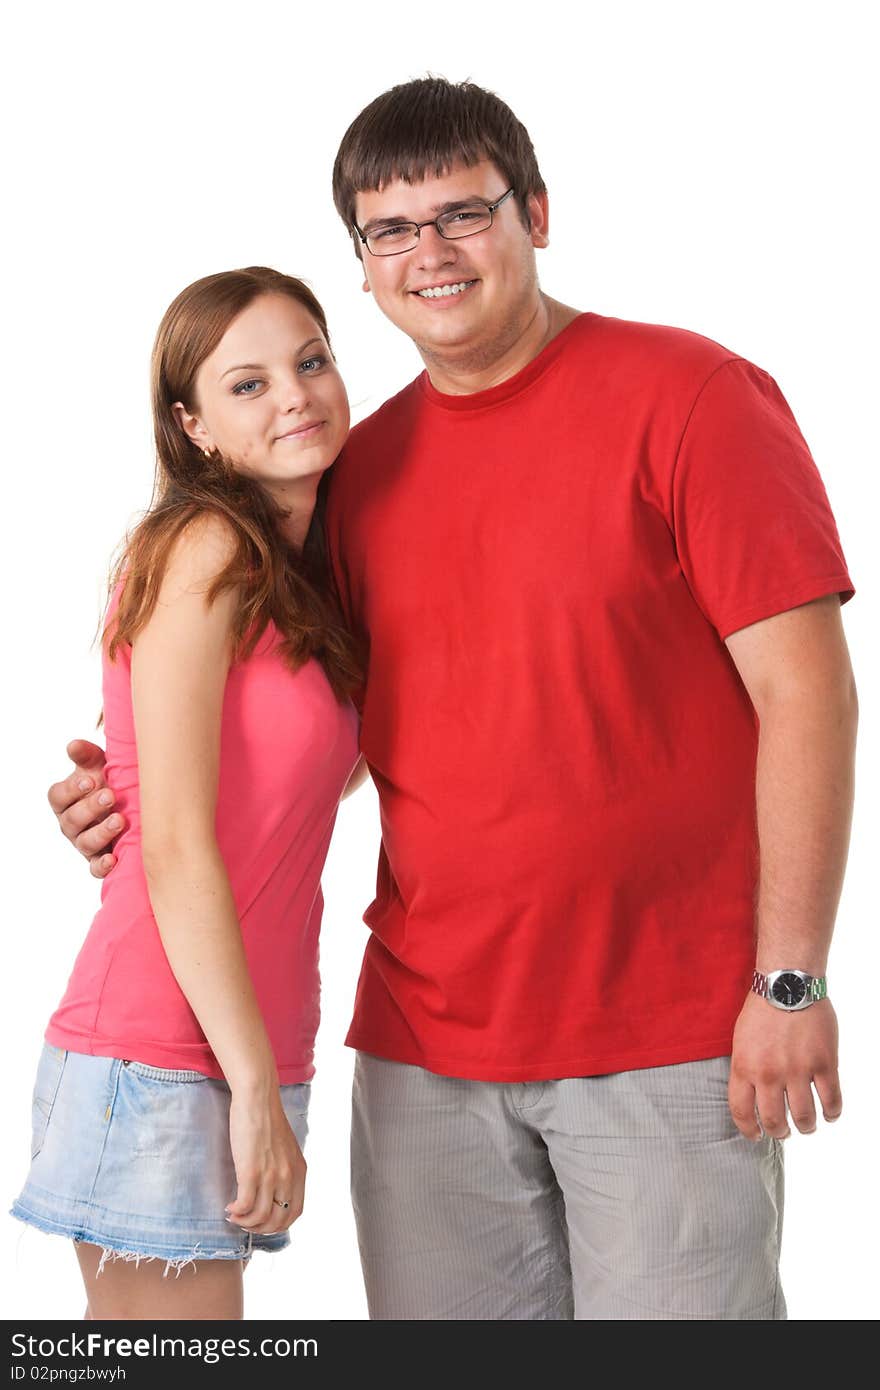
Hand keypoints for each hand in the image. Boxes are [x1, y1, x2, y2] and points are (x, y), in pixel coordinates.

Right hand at [47, 739, 124, 878]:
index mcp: (65, 800)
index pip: (58, 796)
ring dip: (101, 833)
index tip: (90, 780)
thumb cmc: (108, 780)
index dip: (72, 790)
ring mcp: (83, 843)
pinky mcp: (97, 859)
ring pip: (85, 843)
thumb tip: (73, 745)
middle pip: (72, 819)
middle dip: (90, 808)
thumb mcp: (98, 765)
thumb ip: (86, 756)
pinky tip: (113, 859)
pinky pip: (94, 868)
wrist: (131, 802)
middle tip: (110, 795)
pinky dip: (102, 866)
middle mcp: (70, 823)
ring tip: (120, 820)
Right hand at [225, 1086, 306, 1235]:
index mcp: (299, 1171)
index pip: (295, 1212)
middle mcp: (288, 1176)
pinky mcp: (251, 1172)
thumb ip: (283, 1168)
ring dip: (245, 1223)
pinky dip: (236, 1212)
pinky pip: (245, 1206)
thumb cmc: (267, 1119)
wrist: (257, 1099)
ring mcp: (271, 1176)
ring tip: (234, 1215)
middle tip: (246, 1223)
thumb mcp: (285, 1148)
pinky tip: (229, 1207)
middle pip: (278, 1220)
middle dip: (261, 1229)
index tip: (263, 1222)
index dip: (278, 1224)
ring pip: (260, 1217)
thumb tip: (272, 1189)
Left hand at [728, 992, 841, 1139]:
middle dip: (780, 1132)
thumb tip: (751, 1097)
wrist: (787, 983)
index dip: (750, 1130)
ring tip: (807, 1125)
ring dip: (806, 1126)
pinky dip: (832, 1113)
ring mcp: (798, 1070)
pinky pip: (831, 1100)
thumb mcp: (740, 1040)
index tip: (757, 1136)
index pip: (742, 1112)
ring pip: (804, 1117)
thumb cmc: (761, 1010)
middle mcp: (769, 1074)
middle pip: (774, 1120)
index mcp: (744, 1067)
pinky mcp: (824, 1063)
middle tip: (785, 1132)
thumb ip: (746, 1069)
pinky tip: (829, 1113)